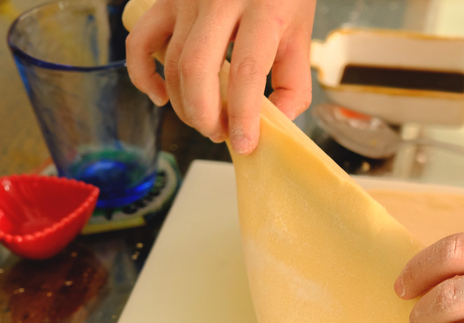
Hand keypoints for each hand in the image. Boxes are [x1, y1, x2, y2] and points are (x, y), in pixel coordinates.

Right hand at [126, 0, 315, 153]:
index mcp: (263, 8)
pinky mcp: (165, 0)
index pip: (246, 70)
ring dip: (184, 104)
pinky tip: (160, 97)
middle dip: (205, 114)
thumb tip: (277, 122)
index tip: (245, 144)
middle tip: (220, 133)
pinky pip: (140, 41)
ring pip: (172, 62)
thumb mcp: (301, 32)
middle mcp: (220, 0)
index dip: (244, 115)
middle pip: (197, 70)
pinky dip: (142, 75)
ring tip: (207, 121)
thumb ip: (295, 80)